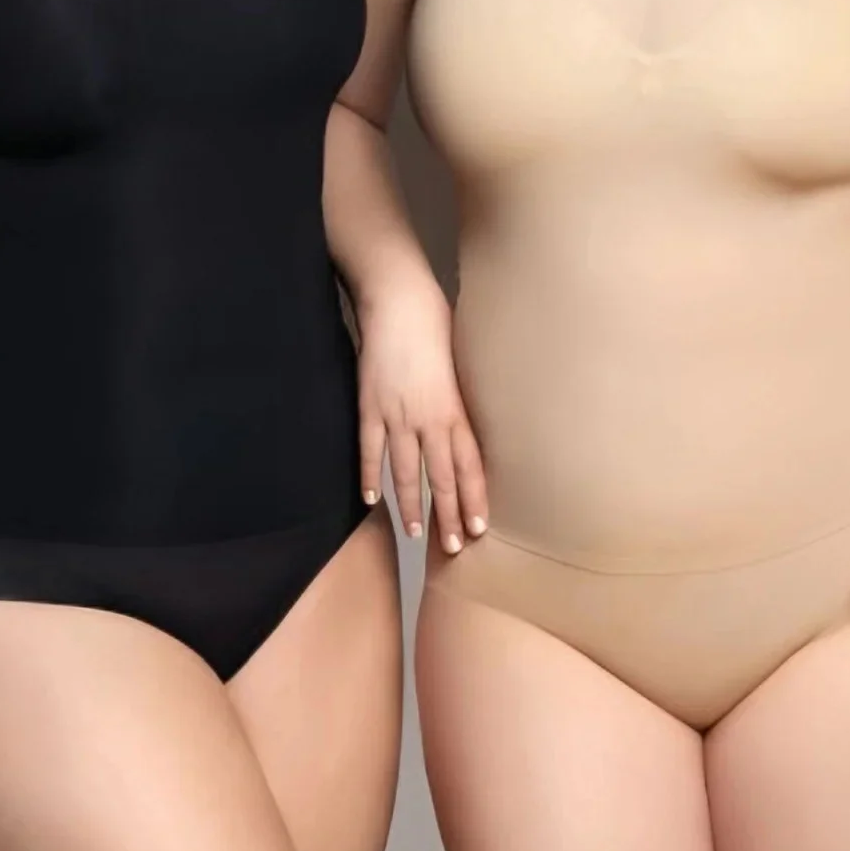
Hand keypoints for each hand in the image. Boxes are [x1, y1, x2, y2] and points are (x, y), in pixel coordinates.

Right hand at [356, 273, 486, 553]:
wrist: (401, 302)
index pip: (469, 465)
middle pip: (441, 477)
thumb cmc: (438, 327)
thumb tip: (468, 430)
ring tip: (413, 535)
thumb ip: (462, 403)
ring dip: (411, 506)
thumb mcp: (463, 367)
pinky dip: (370, 476)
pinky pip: (370, 450)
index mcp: (457, 409)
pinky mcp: (369, 407)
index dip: (473, 498)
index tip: (479, 527)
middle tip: (453, 548)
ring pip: (406, 472)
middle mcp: (430, 419)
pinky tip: (371, 500)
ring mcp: (397, 416)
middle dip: (448, 515)